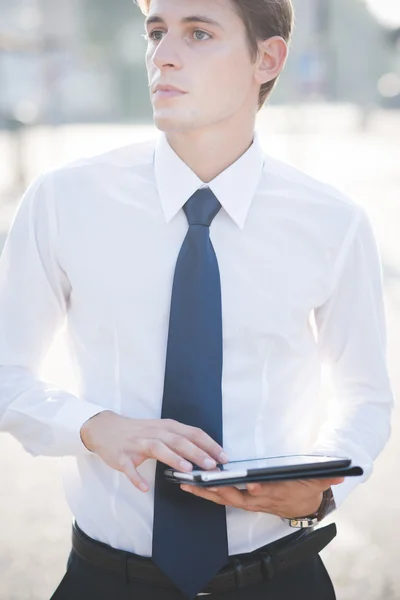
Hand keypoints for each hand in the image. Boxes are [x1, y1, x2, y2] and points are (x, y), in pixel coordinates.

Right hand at [80, 411, 228, 492]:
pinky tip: (144, 488)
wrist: (105, 428)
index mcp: (166, 427)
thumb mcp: (161, 430)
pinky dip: (136, 477)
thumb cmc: (139, 432)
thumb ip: (180, 440)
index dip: (209, 444)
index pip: (192, 433)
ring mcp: (137, 444)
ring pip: (158, 448)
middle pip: (178, 440)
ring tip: (186, 468)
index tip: (224, 457)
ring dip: (172, 458)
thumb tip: (206, 454)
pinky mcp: (122, 456)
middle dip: (196, 452)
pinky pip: (129, 468)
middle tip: (211, 465)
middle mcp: (154, 433)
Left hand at [180, 477, 343, 518]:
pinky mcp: (240, 500)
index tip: (250, 485)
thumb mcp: (317, 482)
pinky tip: (191, 485)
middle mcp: (259, 500)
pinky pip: (220, 498)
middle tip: (203, 481)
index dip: (259, 490)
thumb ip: (325, 477)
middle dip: (220, 489)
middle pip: (237, 497)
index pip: (266, 492)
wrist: (302, 507)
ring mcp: (248, 502)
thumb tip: (340, 474)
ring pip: (224, 499)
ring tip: (187, 482)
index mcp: (276, 494)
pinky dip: (205, 493)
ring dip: (206, 492)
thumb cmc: (305, 490)